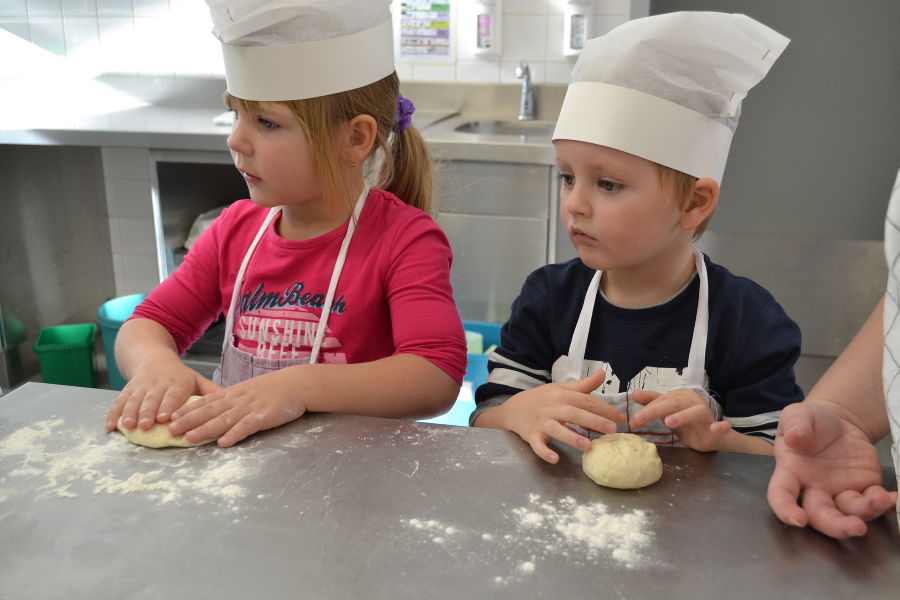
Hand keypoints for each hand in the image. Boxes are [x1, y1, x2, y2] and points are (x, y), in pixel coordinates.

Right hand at [106, 361, 221, 430]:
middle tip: (146, 425)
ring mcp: (140, 387)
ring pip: (134, 401)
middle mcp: (157, 384)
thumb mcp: (196, 379)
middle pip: (152, 399)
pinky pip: (118, 402)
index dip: (168, 406)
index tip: (166, 418)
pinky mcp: (127, 390)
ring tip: (127, 426)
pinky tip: (109, 426)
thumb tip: (233, 401)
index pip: (173, 396)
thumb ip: (211, 391)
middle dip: (148, 412)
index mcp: (177, 383)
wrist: (151, 357)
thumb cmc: (179, 375)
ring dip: (129, 414)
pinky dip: (113, 414)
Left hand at [167, 366, 307, 446]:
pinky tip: (224, 443)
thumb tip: (217, 412)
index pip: (206, 401)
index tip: (171, 417)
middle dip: (189, 420)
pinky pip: (247, 426)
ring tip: (189, 438)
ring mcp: (251, 407)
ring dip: (206, 429)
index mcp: (233, 394)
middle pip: (210, 410)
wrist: (297, 383)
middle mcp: (238, 400)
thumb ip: (233, 401)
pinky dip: (235, 434)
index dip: (188, 410)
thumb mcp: (249, 391)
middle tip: (171, 430)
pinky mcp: (264, 416)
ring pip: (224, 419)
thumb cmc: (274, 389)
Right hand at [492, 370, 623, 463]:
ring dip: (571, 437)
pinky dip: (545, 452)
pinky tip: (555, 459)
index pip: (585, 401)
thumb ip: (583, 385)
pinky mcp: (531, 435)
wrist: (513, 408)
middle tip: (612, 430)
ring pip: (557, 429)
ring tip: (588, 446)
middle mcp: (552, 407)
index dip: (603, 409)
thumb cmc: (542, 398)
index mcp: (562, 395)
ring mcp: (541, 422)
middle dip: (593, 421)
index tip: (620, 417)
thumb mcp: (561, 388)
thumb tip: (603, 373)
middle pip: (574, 413)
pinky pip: (537, 444)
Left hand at [630, 388, 730, 451]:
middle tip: (639, 419)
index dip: (646, 410)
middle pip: (674, 403)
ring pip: (696, 412)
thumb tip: (634, 393)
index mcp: (680, 397)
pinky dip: (721, 427)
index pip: (661, 401)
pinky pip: (721, 427)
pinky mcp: (717, 429)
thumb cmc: (686, 421)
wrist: (710, 435)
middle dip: (656, 410)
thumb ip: (652, 402)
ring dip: (683, 416)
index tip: (632, 421)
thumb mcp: (668, 411)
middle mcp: (693, 402)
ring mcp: (706, 416)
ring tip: (669, 422)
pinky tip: (717, 428)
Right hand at [767, 402, 896, 537]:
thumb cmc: (811, 421)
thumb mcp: (796, 414)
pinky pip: (874, 502)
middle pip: (820, 515)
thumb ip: (794, 424)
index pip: (781, 495)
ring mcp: (840, 491)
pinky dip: (885, 504)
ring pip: (850, 511)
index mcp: (791, 472)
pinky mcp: (864, 487)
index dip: (786, 509)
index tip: (797, 519)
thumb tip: (794, 437)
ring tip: (881, 500)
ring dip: (865, 512)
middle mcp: (814, 488)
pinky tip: (893, 498)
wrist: (837, 421)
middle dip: (836, 525)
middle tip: (854, 527)